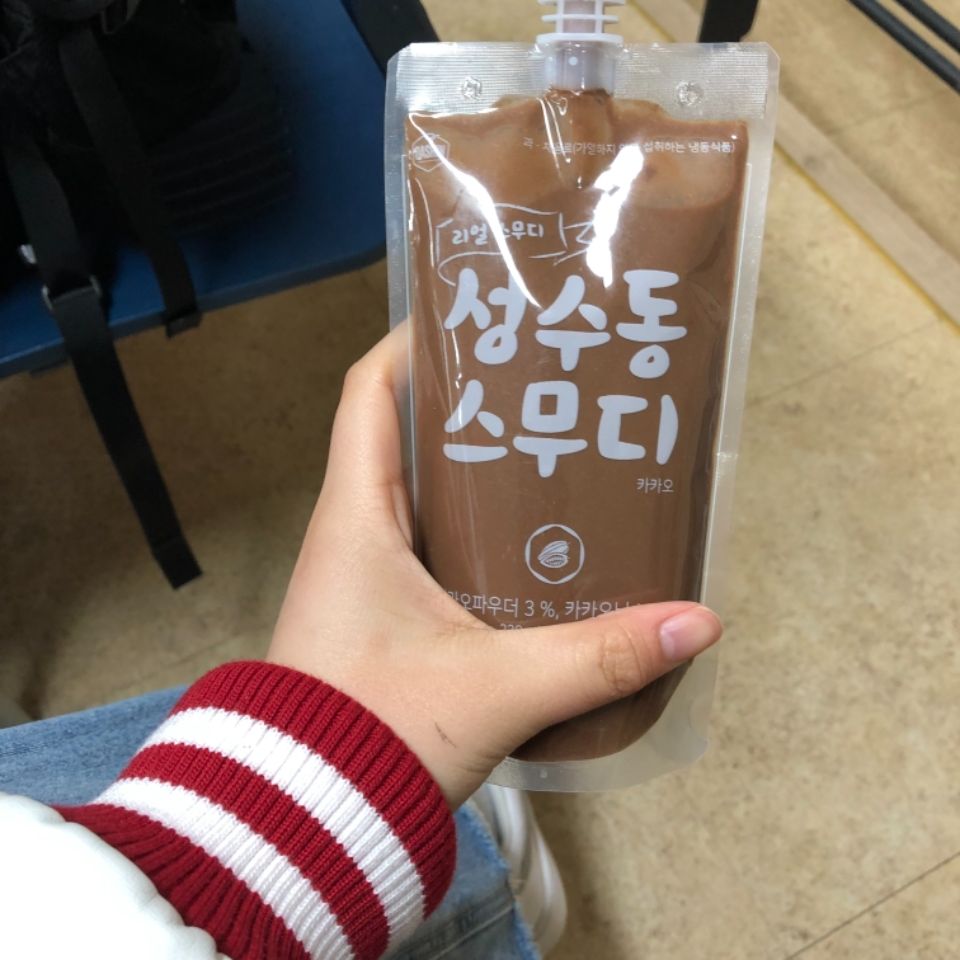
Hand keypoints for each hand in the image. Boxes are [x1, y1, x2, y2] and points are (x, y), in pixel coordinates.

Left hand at [268, 327, 721, 807]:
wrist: (306, 828)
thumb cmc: (371, 738)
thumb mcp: (495, 688)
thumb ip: (598, 657)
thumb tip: (697, 622)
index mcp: (356, 517)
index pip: (368, 393)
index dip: (413, 342)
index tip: (478, 319)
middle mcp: (353, 534)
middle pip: (409, 437)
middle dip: (477, 410)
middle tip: (552, 396)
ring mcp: (364, 579)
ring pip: (426, 499)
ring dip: (484, 481)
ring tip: (560, 465)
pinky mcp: (382, 619)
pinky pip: (433, 553)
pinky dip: (480, 541)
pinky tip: (538, 556)